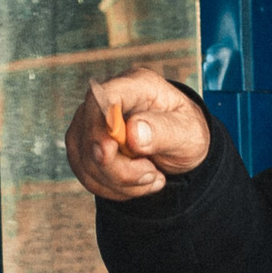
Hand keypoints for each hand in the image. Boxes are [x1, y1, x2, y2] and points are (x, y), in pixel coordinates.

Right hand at [64, 69, 209, 200]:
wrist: (178, 148)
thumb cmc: (185, 133)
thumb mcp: (188, 133)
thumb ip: (163, 131)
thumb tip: (133, 131)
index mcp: (137, 85)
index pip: (104, 95)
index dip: (101, 123)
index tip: (111, 151)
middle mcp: (107, 99)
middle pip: (91, 133)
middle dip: (118, 167)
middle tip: (153, 174)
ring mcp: (90, 121)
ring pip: (86, 159)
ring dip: (119, 182)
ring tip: (151, 177)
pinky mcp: (83, 145)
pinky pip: (85, 173)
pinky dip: (111, 187)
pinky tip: (135, 183)